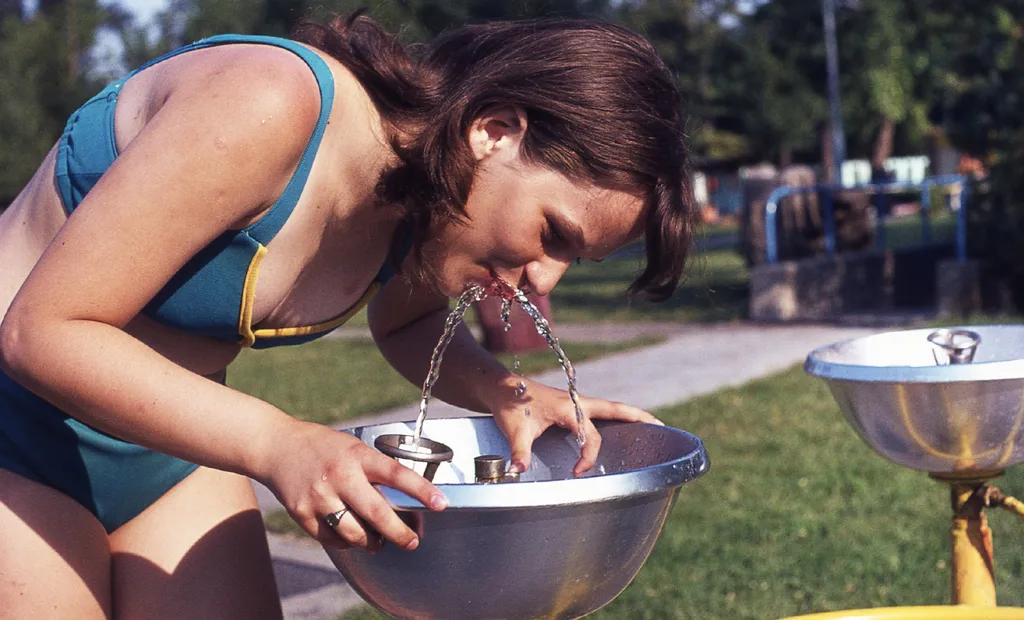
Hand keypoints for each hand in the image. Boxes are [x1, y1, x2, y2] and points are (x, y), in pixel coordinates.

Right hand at [253, 419, 448, 551]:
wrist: (277, 446)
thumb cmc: (322, 447)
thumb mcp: (353, 447)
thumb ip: (374, 470)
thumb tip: (404, 499)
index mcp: (357, 456)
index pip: (397, 474)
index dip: (421, 490)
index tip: (440, 503)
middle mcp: (340, 476)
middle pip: (377, 513)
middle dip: (400, 533)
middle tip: (412, 541)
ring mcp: (320, 496)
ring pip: (354, 533)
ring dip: (371, 543)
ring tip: (379, 542)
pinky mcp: (302, 513)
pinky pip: (332, 539)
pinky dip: (345, 542)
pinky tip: (350, 536)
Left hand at [489, 377, 661, 476]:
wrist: (501, 387)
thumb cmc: (510, 405)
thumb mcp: (513, 429)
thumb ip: (519, 451)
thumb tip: (518, 471)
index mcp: (567, 407)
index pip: (590, 434)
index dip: (588, 456)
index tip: (578, 473)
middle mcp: (576, 402)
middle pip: (615, 408)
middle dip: (637, 417)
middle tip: (660, 426)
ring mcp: (575, 402)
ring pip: (610, 407)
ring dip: (630, 414)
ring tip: (653, 424)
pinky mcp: (571, 406)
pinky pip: (600, 411)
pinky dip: (615, 416)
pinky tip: (621, 426)